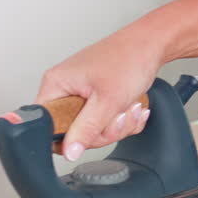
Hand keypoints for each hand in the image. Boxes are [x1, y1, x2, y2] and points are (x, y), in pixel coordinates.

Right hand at [35, 29, 165, 160]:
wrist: (150, 46)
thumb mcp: (107, 100)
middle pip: (74, 133)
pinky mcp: (96, 98)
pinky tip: (131, 106)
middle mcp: (64, 88)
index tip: (92, 131)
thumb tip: (69, 151)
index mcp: (56, 84)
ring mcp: (81, 94)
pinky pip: (105, 123)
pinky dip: (122, 119)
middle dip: (104, 130)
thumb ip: (86, 129)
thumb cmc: (128, 59)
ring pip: (93, 130)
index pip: (47, 125)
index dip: (69, 137)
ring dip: (118, 125)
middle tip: (117, 115)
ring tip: (128, 107)